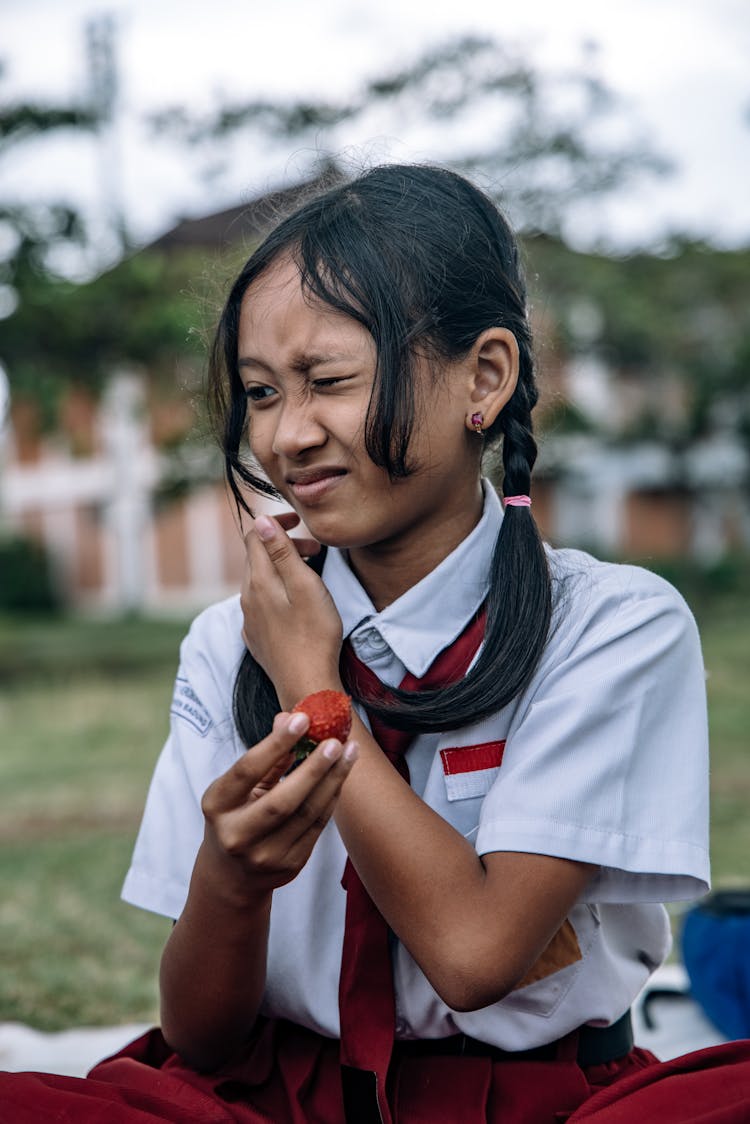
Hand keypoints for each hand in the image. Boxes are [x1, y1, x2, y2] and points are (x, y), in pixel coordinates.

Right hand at [201, 710, 357, 902]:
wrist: (231, 875)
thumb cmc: (235, 817)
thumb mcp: (237, 788)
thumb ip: (265, 757)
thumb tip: (289, 718)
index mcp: (216, 806)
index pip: (247, 770)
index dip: (276, 744)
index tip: (302, 719)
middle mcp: (237, 835)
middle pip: (282, 800)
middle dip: (314, 768)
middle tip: (336, 741)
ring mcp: (264, 856)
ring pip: (307, 814)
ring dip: (333, 780)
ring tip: (350, 752)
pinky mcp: (289, 865)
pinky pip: (317, 826)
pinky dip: (331, 798)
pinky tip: (341, 776)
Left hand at [240, 512, 343, 706]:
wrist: (307, 684)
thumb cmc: (314, 635)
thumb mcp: (305, 585)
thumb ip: (282, 552)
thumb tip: (261, 520)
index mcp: (258, 581)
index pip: (254, 536)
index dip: (275, 522)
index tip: (300, 523)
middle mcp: (247, 598)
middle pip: (257, 557)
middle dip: (283, 545)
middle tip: (315, 551)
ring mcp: (250, 619)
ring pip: (259, 581)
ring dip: (281, 569)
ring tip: (309, 575)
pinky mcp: (257, 636)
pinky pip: (261, 603)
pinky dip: (277, 592)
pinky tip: (296, 603)